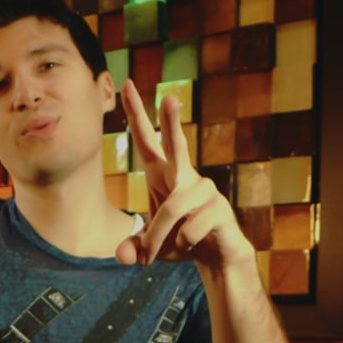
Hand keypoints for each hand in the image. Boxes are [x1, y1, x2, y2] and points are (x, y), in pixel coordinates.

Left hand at [116, 79, 254, 269]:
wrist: (219, 258)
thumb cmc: (181, 241)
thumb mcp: (150, 247)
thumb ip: (132, 247)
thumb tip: (122, 257)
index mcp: (165, 175)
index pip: (147, 140)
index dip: (136, 114)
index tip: (126, 85)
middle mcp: (186, 177)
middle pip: (177, 145)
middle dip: (172, 122)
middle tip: (169, 96)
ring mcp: (206, 191)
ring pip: (171, 210)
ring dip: (158, 238)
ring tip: (157, 256)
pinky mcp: (220, 210)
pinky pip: (189, 229)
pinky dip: (181, 245)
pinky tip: (190, 246)